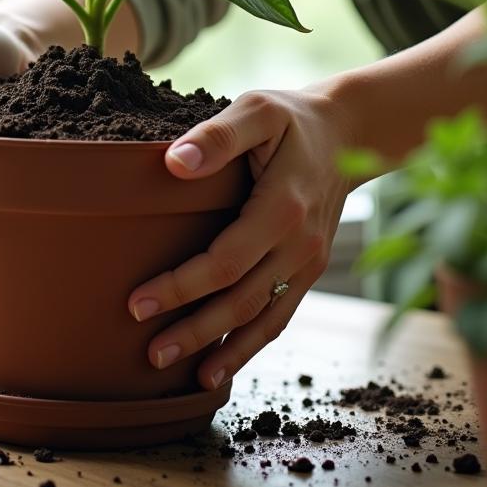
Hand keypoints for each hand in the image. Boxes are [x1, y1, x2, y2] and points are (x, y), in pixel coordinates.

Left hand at [126, 78, 356, 389]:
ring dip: (224, 349)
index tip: (138, 303)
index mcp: (282, 207)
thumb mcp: (257, 110)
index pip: (225, 261)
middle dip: (195, 330)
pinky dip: (253, 343)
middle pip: (242, 300)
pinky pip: (281, 313)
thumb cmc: (291, 118)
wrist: (348, 133)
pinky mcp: (311, 268)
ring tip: (184, 375)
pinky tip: (223, 365)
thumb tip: (174, 163)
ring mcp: (309, 260)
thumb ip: (217, 136)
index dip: (182, 287)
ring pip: (264, 317)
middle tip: (150, 352)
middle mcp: (300, 243)